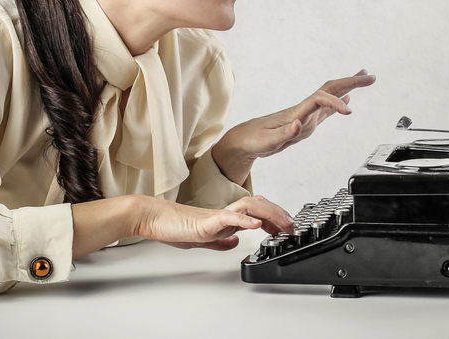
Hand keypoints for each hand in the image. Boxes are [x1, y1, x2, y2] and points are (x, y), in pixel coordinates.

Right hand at [136, 196, 280, 250]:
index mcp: (226, 218)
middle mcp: (225, 213)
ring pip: (249, 206)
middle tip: (293, 226)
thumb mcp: (204, 238)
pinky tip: (256, 224)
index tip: (287, 227)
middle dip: (279, 214)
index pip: (257, 212)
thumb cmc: (175, 226)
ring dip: (269, 214)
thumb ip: (221, 239)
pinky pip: (228, 217)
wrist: (154, 218)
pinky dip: (244, 219)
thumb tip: (236, 242)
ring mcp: (217, 215)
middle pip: (258, 205)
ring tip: (282, 225)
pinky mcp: (206, 221)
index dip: (275, 217)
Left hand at [213, 70, 375, 183]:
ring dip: (348, 86)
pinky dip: (340, 102)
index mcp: (297, 112)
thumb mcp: (267, 141)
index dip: (335, 103)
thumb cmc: (254, 140)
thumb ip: (283, 134)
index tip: (349, 110)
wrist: (244, 140)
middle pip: (330, 89)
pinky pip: (327, 108)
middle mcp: (304, 110)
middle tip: (370, 76)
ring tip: (364, 78)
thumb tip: (299, 124)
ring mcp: (307, 114)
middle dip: (351, 82)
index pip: (321, 100)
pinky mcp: (306, 120)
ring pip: (331, 95)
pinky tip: (347, 100)